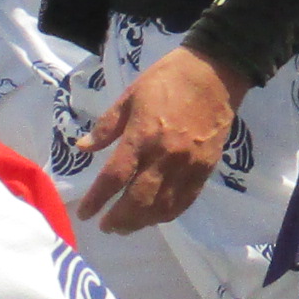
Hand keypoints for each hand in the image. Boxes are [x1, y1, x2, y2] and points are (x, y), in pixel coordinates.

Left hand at [75, 45, 240, 232]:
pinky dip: (168, 214)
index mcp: (142, 136)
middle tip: (106, 227)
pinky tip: (156, 216)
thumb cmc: (168, 79)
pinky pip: (186, 200)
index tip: (85, 214)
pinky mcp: (206, 167)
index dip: (96, 200)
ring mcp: (188, 164)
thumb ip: (106, 126)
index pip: (114, 178)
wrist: (215, 70)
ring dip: (142, 222)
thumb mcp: (130, 95)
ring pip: (162, 207)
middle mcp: (164, 156)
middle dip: (118, 220)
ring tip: (128, 226)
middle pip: (138, 201)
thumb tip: (82, 148)